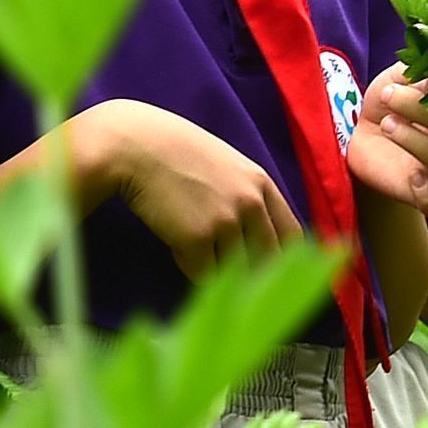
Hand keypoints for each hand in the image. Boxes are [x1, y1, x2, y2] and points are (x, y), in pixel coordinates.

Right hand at [85, 99, 300, 274]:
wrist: (135, 147)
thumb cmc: (175, 155)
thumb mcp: (226, 166)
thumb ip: (247, 196)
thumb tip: (259, 240)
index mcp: (260, 184)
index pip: (292, 235)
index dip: (288, 260)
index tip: (279, 275)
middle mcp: (250, 203)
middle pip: (267, 259)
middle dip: (253, 274)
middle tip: (235, 280)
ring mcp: (225, 222)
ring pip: (234, 270)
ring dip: (215, 266)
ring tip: (192, 242)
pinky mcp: (198, 239)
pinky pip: (203, 273)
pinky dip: (189, 265)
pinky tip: (174, 241)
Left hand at [350, 64, 427, 216]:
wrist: (361, 136)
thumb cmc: (388, 103)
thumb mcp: (400, 77)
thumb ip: (421, 68)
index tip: (420, 77)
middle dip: (418, 106)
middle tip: (387, 96)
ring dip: (412, 138)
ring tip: (386, 125)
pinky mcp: (424, 194)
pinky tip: (413, 178)